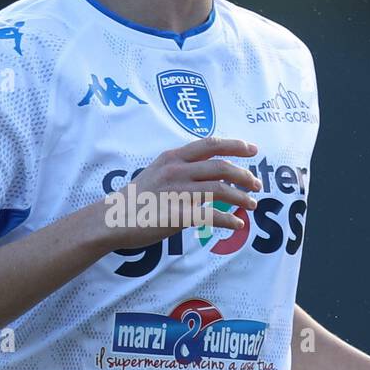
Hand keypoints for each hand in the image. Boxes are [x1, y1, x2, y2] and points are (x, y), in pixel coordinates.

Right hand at [102, 136, 263, 247]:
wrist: (112, 219)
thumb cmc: (136, 198)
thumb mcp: (157, 171)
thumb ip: (181, 168)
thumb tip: (208, 172)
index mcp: (173, 157)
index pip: (210, 144)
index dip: (235, 145)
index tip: (253, 150)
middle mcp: (177, 171)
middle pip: (222, 167)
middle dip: (244, 175)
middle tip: (257, 184)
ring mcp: (178, 192)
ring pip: (221, 191)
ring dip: (242, 198)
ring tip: (252, 205)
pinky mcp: (178, 216)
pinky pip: (212, 216)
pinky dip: (229, 221)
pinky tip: (237, 225)